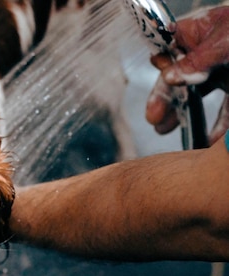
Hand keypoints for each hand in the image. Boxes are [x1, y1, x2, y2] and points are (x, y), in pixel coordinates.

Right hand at [145, 6, 228, 143]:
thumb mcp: (226, 43)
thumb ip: (197, 61)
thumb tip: (170, 77)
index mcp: (200, 32)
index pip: (171, 49)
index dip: (163, 69)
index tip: (163, 86)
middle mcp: (208, 52)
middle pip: (181, 77)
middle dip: (167, 100)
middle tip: (156, 120)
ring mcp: (224, 70)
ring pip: (199, 94)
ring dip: (185, 115)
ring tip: (169, 131)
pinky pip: (226, 108)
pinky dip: (219, 125)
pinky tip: (209, 140)